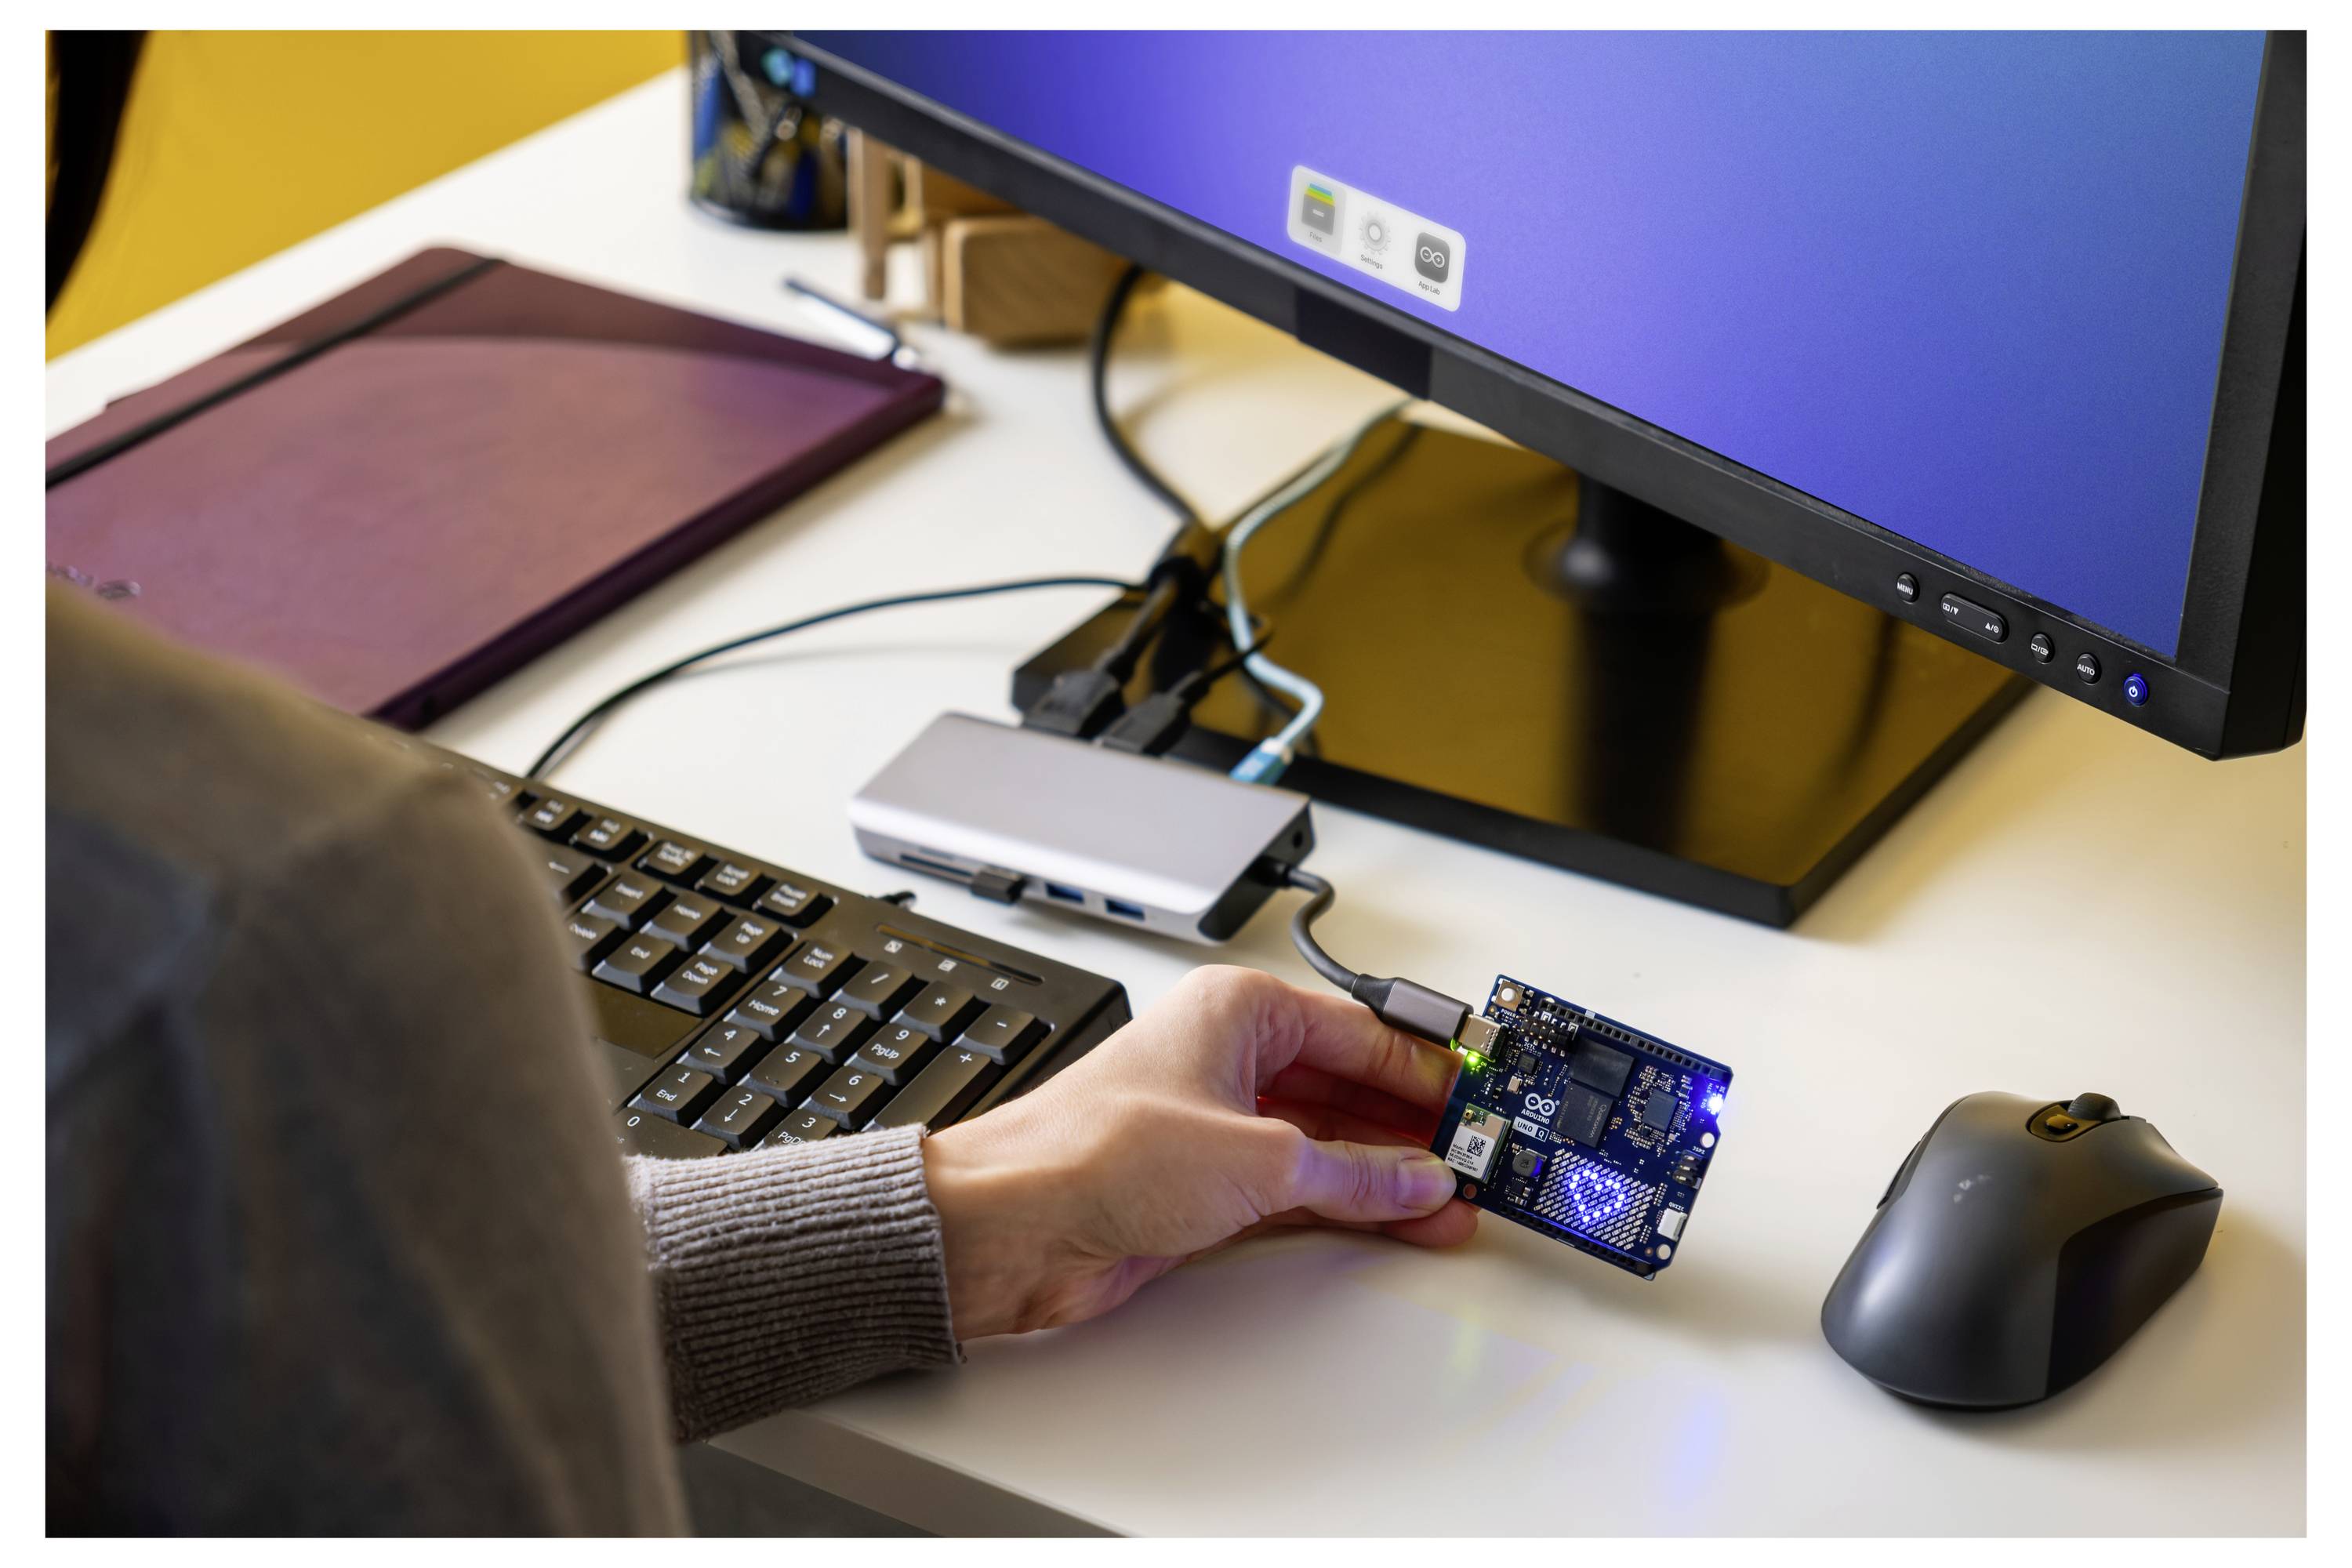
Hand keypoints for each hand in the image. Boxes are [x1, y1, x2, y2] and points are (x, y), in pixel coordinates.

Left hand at [922, 964, 1475, 1338]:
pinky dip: (1347, 1203)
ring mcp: (1217, 1123)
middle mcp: (1227, 1058)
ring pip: (1328, 1140)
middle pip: (1348, 1085)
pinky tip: (1396, 1218)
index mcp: (1237, 1010)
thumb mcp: (1259, 1158)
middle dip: (1413, 1126)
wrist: (1013, 1224)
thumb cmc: (1093, 1152)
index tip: (1475, 1102)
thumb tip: (1415, 1178)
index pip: (1359, 1032)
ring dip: (1387, 1172)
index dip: (1424, 1071)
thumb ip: (1352, 1173)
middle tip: (1476, 1156)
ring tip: (1452, 1198)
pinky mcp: (1206, 1183)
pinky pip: (1300, 1187)